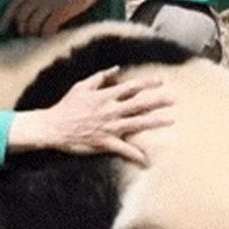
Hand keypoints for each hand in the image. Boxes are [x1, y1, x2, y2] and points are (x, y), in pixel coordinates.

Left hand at [0, 0, 117, 36]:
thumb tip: (27, 12)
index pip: (13, 5)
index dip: (5, 19)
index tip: (1, 30)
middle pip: (22, 18)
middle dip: (22, 30)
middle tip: (27, 37)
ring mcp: (48, 3)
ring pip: (33, 26)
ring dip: (34, 35)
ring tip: (39, 39)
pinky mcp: (61, 11)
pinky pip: (47, 29)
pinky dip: (47, 36)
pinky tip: (51, 37)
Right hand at [6, 66, 173, 164]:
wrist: (53, 127)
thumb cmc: (66, 106)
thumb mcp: (81, 86)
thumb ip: (100, 77)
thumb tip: (116, 68)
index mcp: (105, 96)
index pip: (131, 87)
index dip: (147, 83)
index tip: (161, 82)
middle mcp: (111, 111)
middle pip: (140, 104)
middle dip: (158, 101)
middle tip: (175, 100)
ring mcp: (109, 127)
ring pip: (137, 123)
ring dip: (155, 121)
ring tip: (171, 120)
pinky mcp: (105, 142)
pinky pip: (124, 149)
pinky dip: (136, 155)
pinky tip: (147, 160)